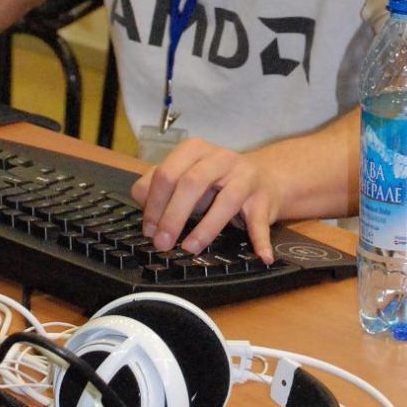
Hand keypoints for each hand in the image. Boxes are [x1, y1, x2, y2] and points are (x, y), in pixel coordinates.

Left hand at [131, 136, 280, 264]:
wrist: (264, 178)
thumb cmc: (215, 182)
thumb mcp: (184, 176)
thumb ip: (158, 184)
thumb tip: (142, 199)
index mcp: (195, 150)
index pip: (167, 173)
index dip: (154, 204)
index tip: (149, 230)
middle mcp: (221, 158)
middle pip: (192, 183)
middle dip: (173, 216)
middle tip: (163, 243)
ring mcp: (245, 177)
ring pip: (226, 201)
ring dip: (206, 228)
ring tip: (191, 248)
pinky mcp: (264, 198)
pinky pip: (261, 220)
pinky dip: (261, 239)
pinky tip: (262, 256)